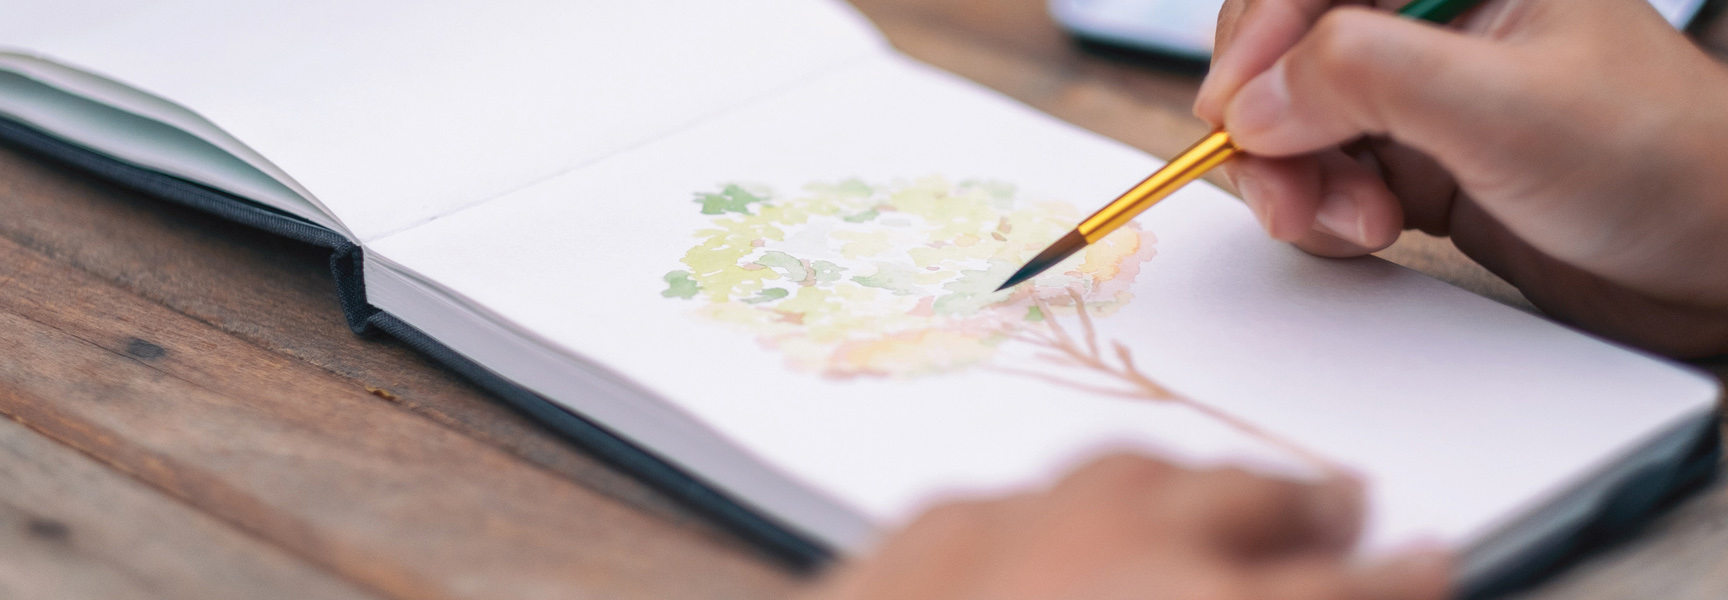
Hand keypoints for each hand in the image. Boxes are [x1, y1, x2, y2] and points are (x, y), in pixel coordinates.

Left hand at [800, 455, 1449, 599]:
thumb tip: (1313, 592)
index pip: (1347, 589)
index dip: (1400, 576)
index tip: (1431, 560)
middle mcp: (1120, 555)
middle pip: (1248, 502)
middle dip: (1308, 505)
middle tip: (1346, 504)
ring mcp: (1011, 529)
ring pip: (1133, 473)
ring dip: (1191, 485)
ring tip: (1225, 496)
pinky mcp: (918, 534)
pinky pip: (1013, 498)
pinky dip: (1058, 509)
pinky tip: (1067, 522)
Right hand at [1195, 0, 1727, 356]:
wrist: (1717, 265)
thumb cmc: (1654, 162)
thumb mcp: (1505, 110)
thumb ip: (1368, 80)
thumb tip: (1253, 100)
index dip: (1256, 34)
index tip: (1234, 110)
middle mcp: (1430, 13)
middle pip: (1283, 44)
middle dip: (1267, 120)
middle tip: (1281, 188)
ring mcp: (1419, 87)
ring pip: (1290, 115)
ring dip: (1293, 177)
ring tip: (1351, 225)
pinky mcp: (1413, 155)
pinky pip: (1321, 171)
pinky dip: (1321, 209)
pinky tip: (1370, 232)